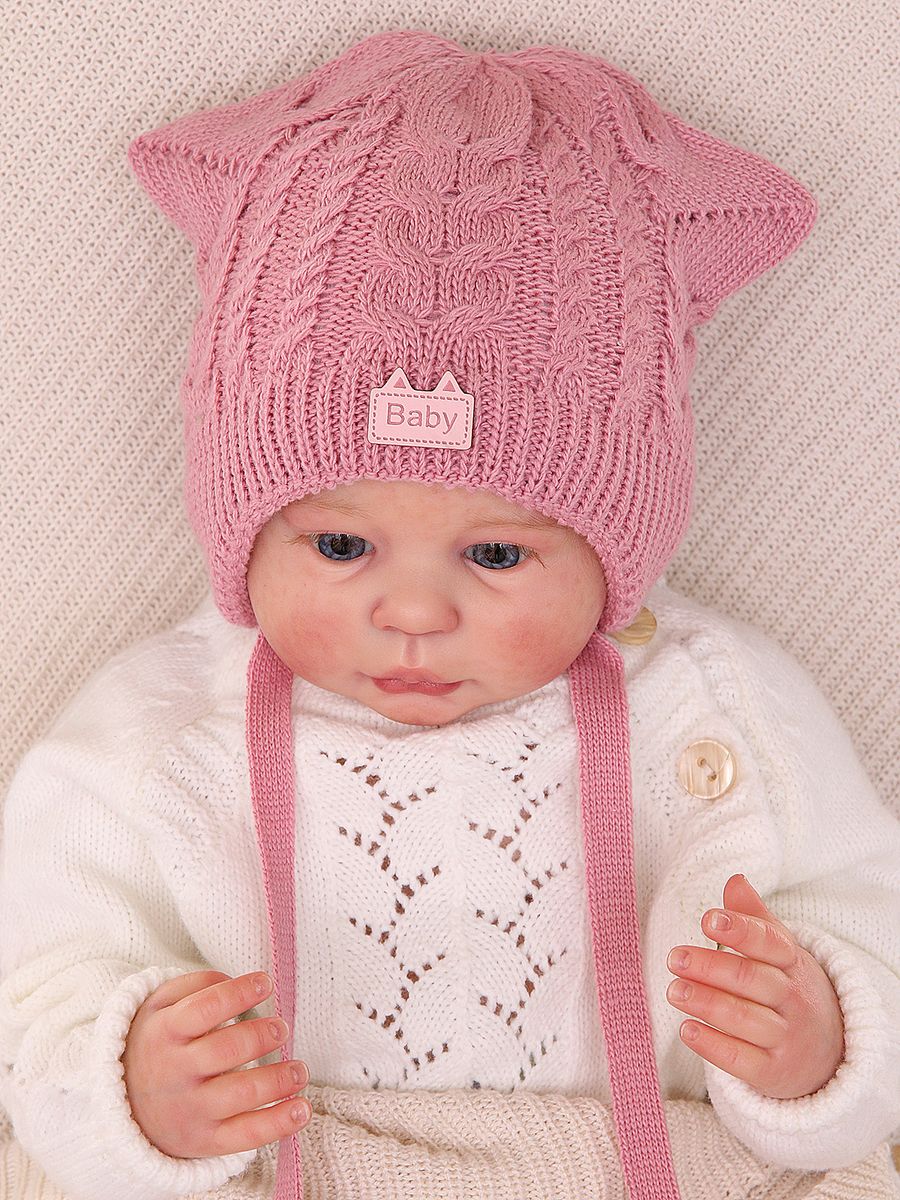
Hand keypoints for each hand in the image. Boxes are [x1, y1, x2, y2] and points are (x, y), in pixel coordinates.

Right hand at [121, 970, 310, 1156]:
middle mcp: (176, 1072)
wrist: (121, 1108)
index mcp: (165, 1033)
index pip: (204, 1008)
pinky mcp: (205, 1141)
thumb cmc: (156, 1044)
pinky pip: (245, 1136)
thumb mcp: (160, 1005)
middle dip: (262, 1036)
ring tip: (299, 1069)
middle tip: (281, 1028)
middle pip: (227, 1050)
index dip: (239, 992)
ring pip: (242, 1094)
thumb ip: (197, 985)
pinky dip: (278, 1124)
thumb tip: (235, 981)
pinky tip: (301, 1109)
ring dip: (279, 1080)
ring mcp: (191, 1109)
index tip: (265, 982)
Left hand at [665, 874, 845, 1098]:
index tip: (708, 919)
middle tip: (675, 957)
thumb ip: (755, 917)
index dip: (740, 930)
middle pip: (752, 980)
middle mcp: (793, 999)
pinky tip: (686, 1029)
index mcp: (793, 963)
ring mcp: (785, 1037)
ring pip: (745, 1019)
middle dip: (711, 967)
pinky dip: (712, 1045)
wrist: (830, 1055)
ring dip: (706, 1003)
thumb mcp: (781, 952)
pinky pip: (741, 1059)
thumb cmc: (789, 991)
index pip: (770, 943)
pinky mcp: (772, 1072)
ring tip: (673, 990)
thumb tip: (735, 879)